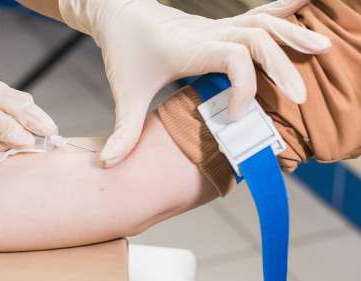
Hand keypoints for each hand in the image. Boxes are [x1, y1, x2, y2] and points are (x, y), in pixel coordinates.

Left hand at [59, 0, 329, 166]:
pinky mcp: (218, 25)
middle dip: (281, 66)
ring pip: (261, 22)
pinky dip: (282, 11)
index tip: (236, 117)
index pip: (233, 56)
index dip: (244, 85)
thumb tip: (107, 165)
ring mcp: (215, 26)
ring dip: (291, 34)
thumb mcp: (124, 92)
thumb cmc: (124, 50)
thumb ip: (123, 130)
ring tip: (323, 48)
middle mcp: (207, 33)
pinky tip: (306, 4)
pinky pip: (257, 15)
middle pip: (256, 38)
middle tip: (300, 98)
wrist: (119, 12)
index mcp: (188, 49)